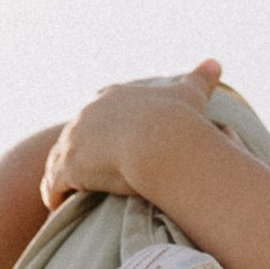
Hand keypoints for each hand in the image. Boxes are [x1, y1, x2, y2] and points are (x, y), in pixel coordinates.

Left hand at [39, 62, 222, 211]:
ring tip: (66, 194)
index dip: (103, 126)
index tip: (106, 139)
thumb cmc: (179, 119)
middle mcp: (88, 114)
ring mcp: (74, 139)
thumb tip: (215, 63)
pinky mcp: (67, 166)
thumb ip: (201, 78)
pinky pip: (54, 183)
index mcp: (114, 97)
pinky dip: (54, 194)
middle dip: (80, 151)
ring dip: (61, 175)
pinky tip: (58, 205)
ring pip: (59, 159)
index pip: (101, 109)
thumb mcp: (191, 93)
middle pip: (77, 134)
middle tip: (84, 172)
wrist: (162, 143)